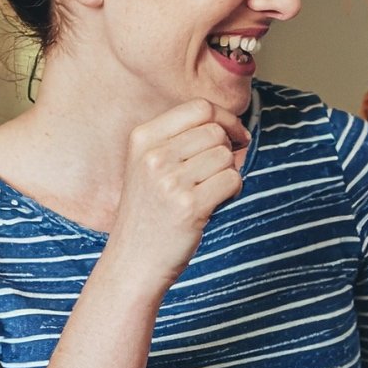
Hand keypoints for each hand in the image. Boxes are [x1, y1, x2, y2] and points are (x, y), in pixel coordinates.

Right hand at [108, 98, 249, 285]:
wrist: (133, 260)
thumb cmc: (150, 211)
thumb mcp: (149, 165)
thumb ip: (182, 139)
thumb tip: (233, 126)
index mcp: (142, 138)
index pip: (199, 107)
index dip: (225, 118)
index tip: (234, 136)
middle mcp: (154, 156)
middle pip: (216, 131)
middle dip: (228, 149)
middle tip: (217, 172)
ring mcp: (170, 181)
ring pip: (226, 156)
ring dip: (229, 172)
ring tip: (210, 190)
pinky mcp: (189, 206)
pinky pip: (233, 180)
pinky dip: (233, 190)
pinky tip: (215, 203)